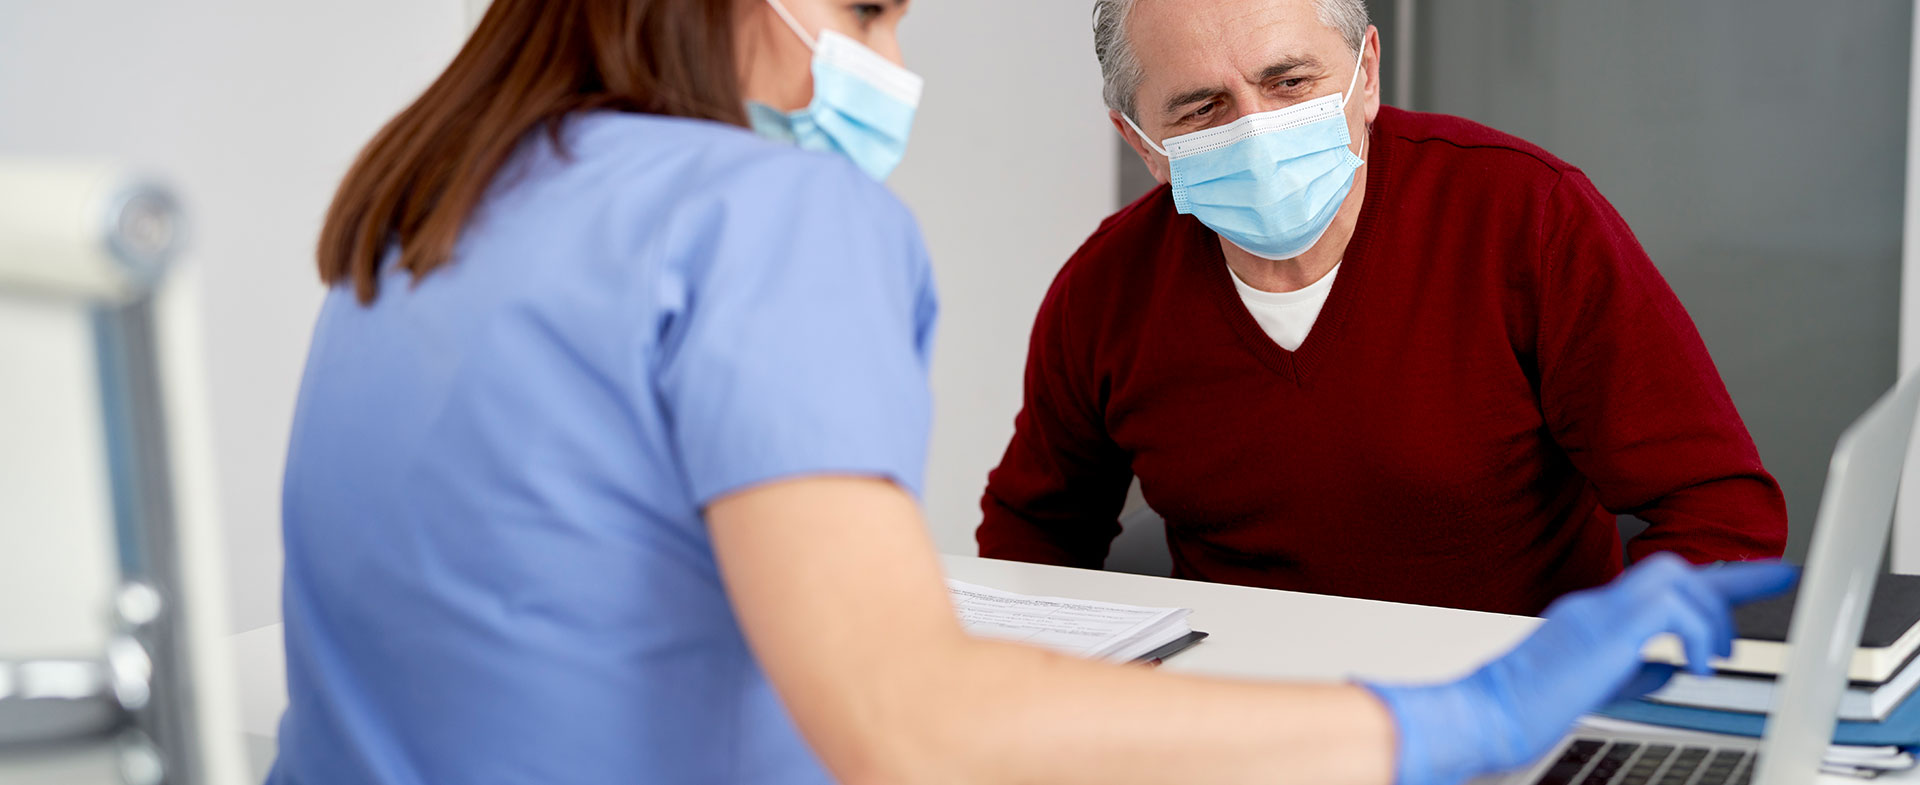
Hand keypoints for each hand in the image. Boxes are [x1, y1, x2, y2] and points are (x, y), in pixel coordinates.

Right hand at [1363, 553, 1798, 784]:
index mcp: (1597, 617)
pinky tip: (1691, 664)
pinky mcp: (1602, 628)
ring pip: (1677, 580)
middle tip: (1759, 605)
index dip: (1722, 577)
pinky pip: (1670, 609)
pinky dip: (1693, 634)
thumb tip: (1664, 668)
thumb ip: (1631, 672)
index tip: (1766, 572)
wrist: (1485, 713)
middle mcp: (1598, 604)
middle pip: (1678, 570)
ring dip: (1708, 615)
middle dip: (1731, 583)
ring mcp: (1598, 611)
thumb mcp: (1595, 688)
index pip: (1666, 585)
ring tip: (1712, 655)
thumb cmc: (1525, 707)